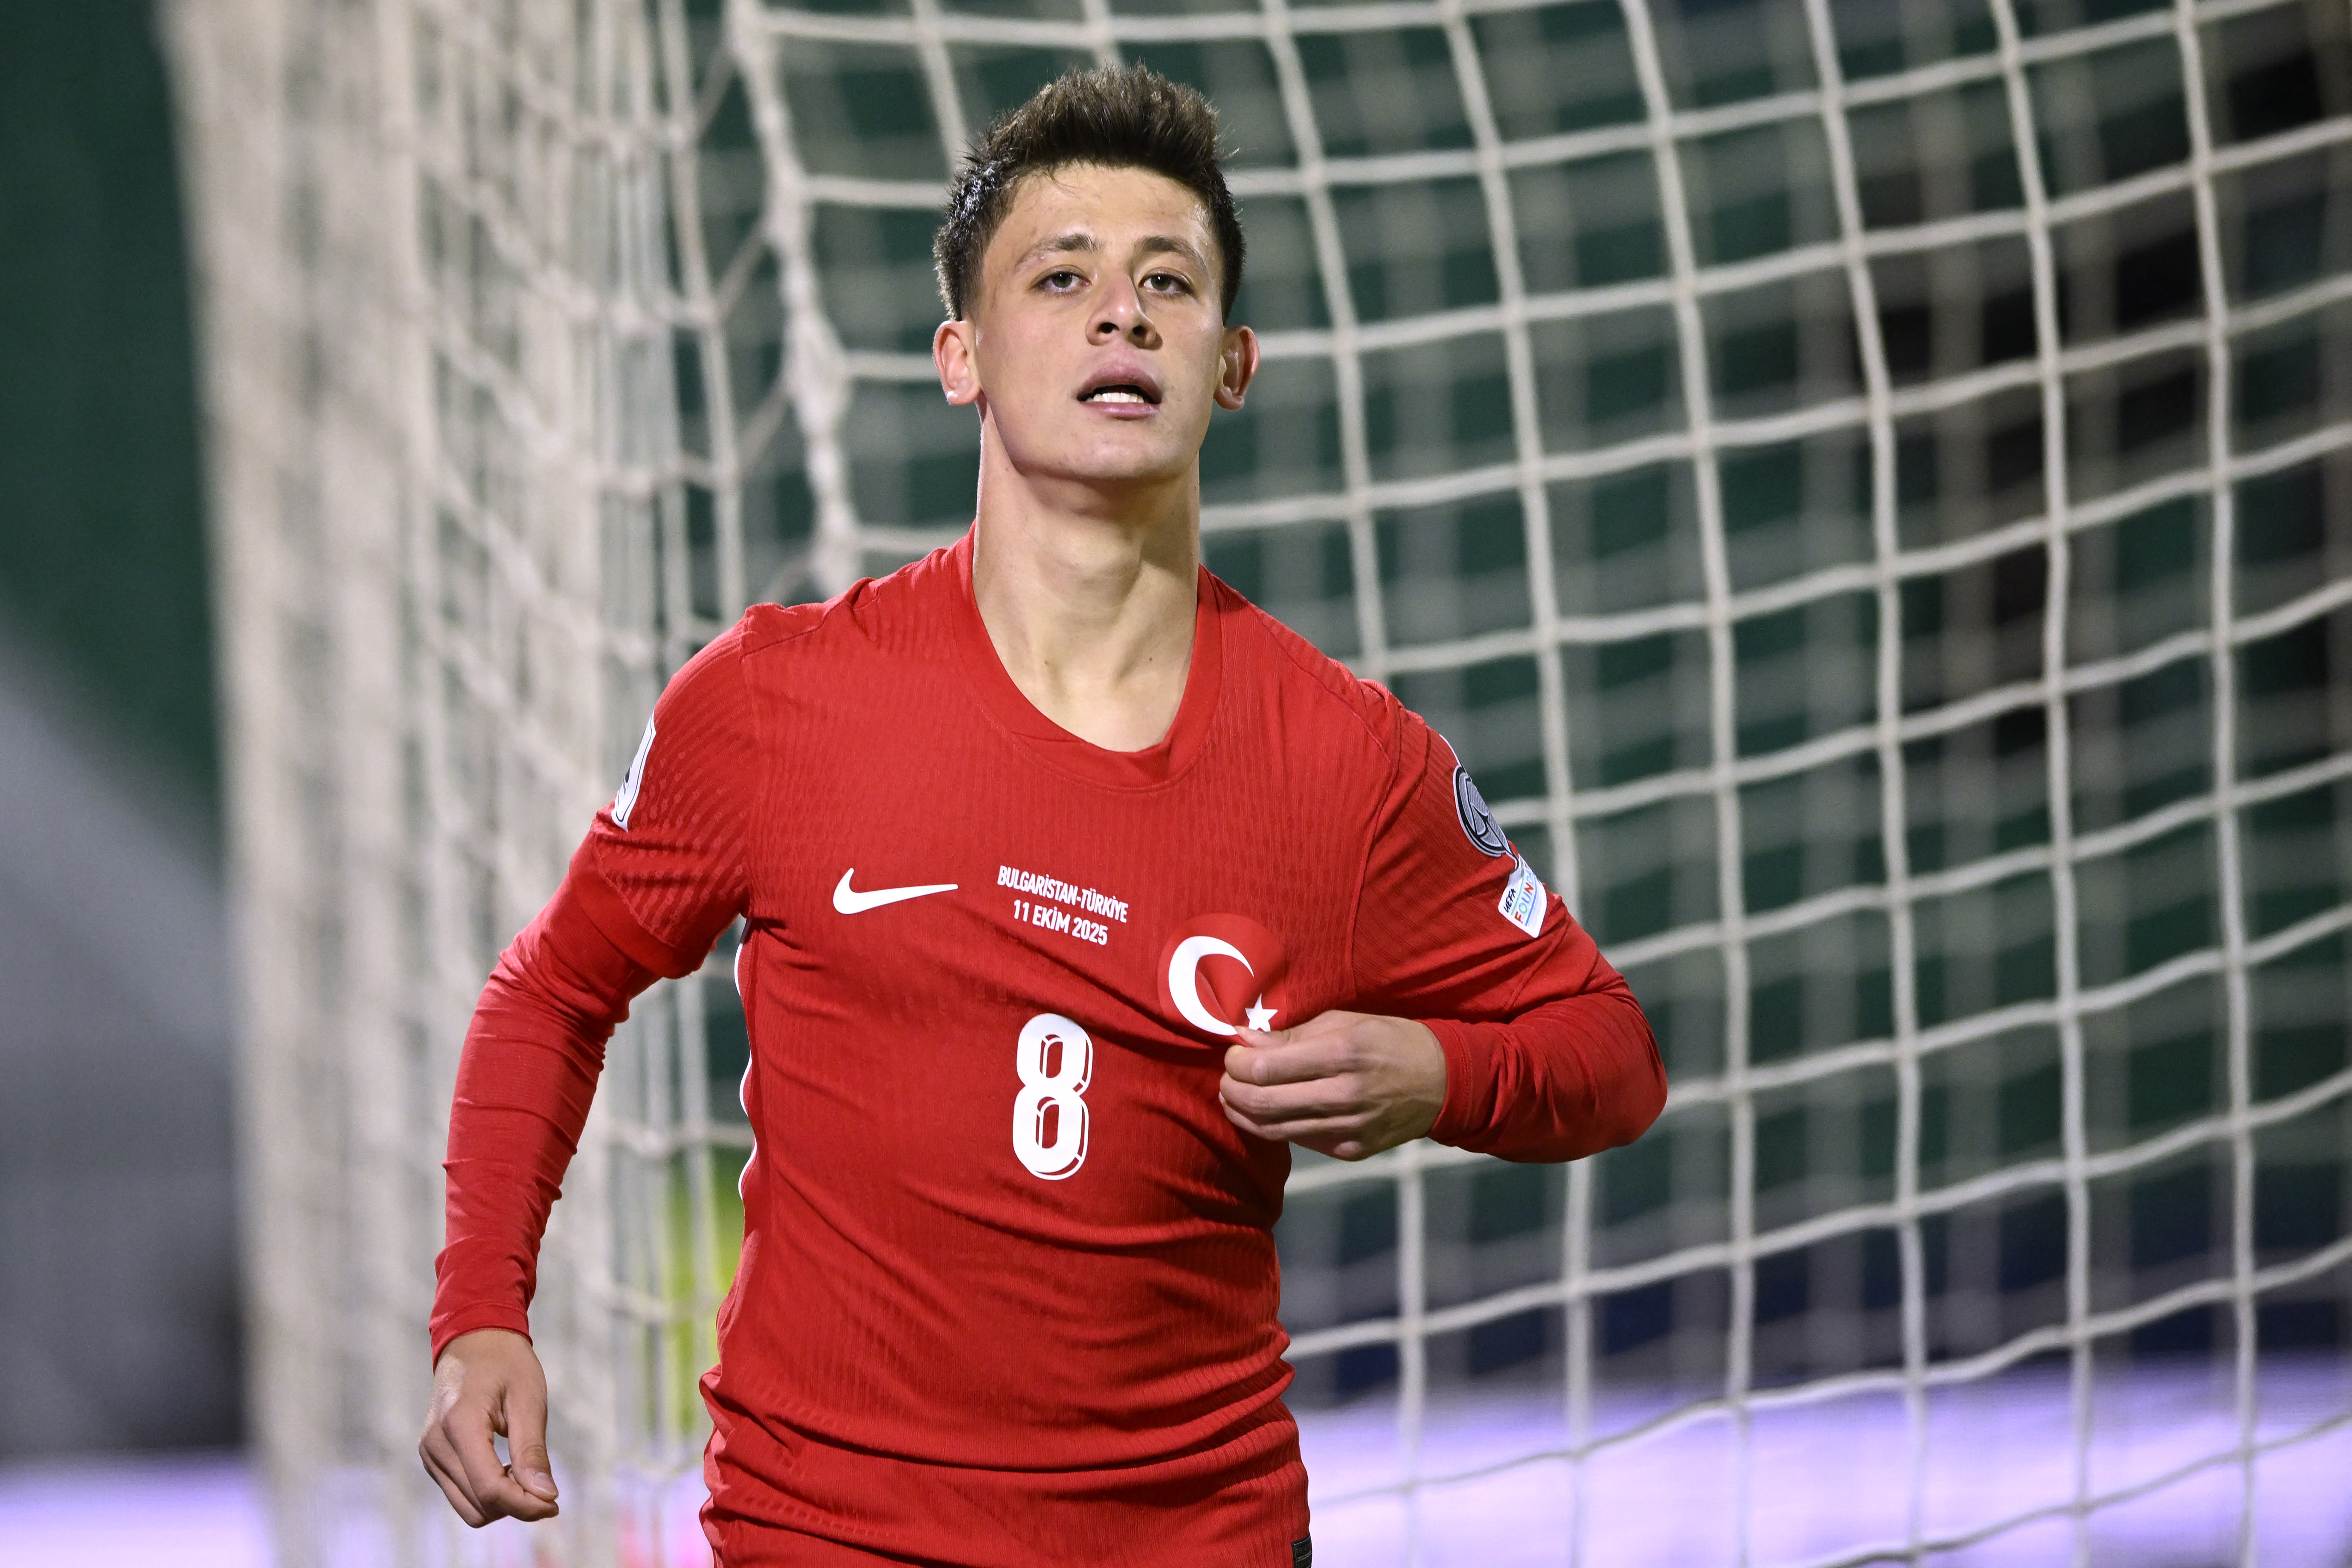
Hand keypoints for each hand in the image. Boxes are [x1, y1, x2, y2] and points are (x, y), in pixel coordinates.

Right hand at [419, 1328, 559, 1525]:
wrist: (473, 1340)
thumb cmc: (506, 1363)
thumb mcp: (528, 1399)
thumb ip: (532, 1451)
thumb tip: (546, 1497)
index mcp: (459, 1425)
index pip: (489, 1488)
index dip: (524, 1505)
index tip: (554, 1504)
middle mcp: (436, 1445)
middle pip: (480, 1504)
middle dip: (517, 1505)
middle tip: (546, 1487)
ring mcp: (430, 1453)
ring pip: (469, 1508)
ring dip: (502, 1502)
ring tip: (525, 1473)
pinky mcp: (432, 1458)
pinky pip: (461, 1495)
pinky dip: (487, 1493)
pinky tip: (506, 1468)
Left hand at [1219, 1010, 1446, 1160]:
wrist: (1442, 1082)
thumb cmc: (1389, 1040)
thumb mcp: (1344, 1022)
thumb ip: (1292, 1035)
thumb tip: (1244, 1039)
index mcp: (1342, 1054)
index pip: (1265, 1069)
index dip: (1236, 1063)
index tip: (1232, 1054)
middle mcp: (1344, 1095)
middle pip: (1263, 1103)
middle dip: (1231, 1090)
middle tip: (1226, 1078)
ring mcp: (1348, 1128)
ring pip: (1274, 1130)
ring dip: (1244, 1113)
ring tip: (1235, 1097)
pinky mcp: (1350, 1150)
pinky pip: (1298, 1141)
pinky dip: (1275, 1126)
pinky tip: (1269, 1111)